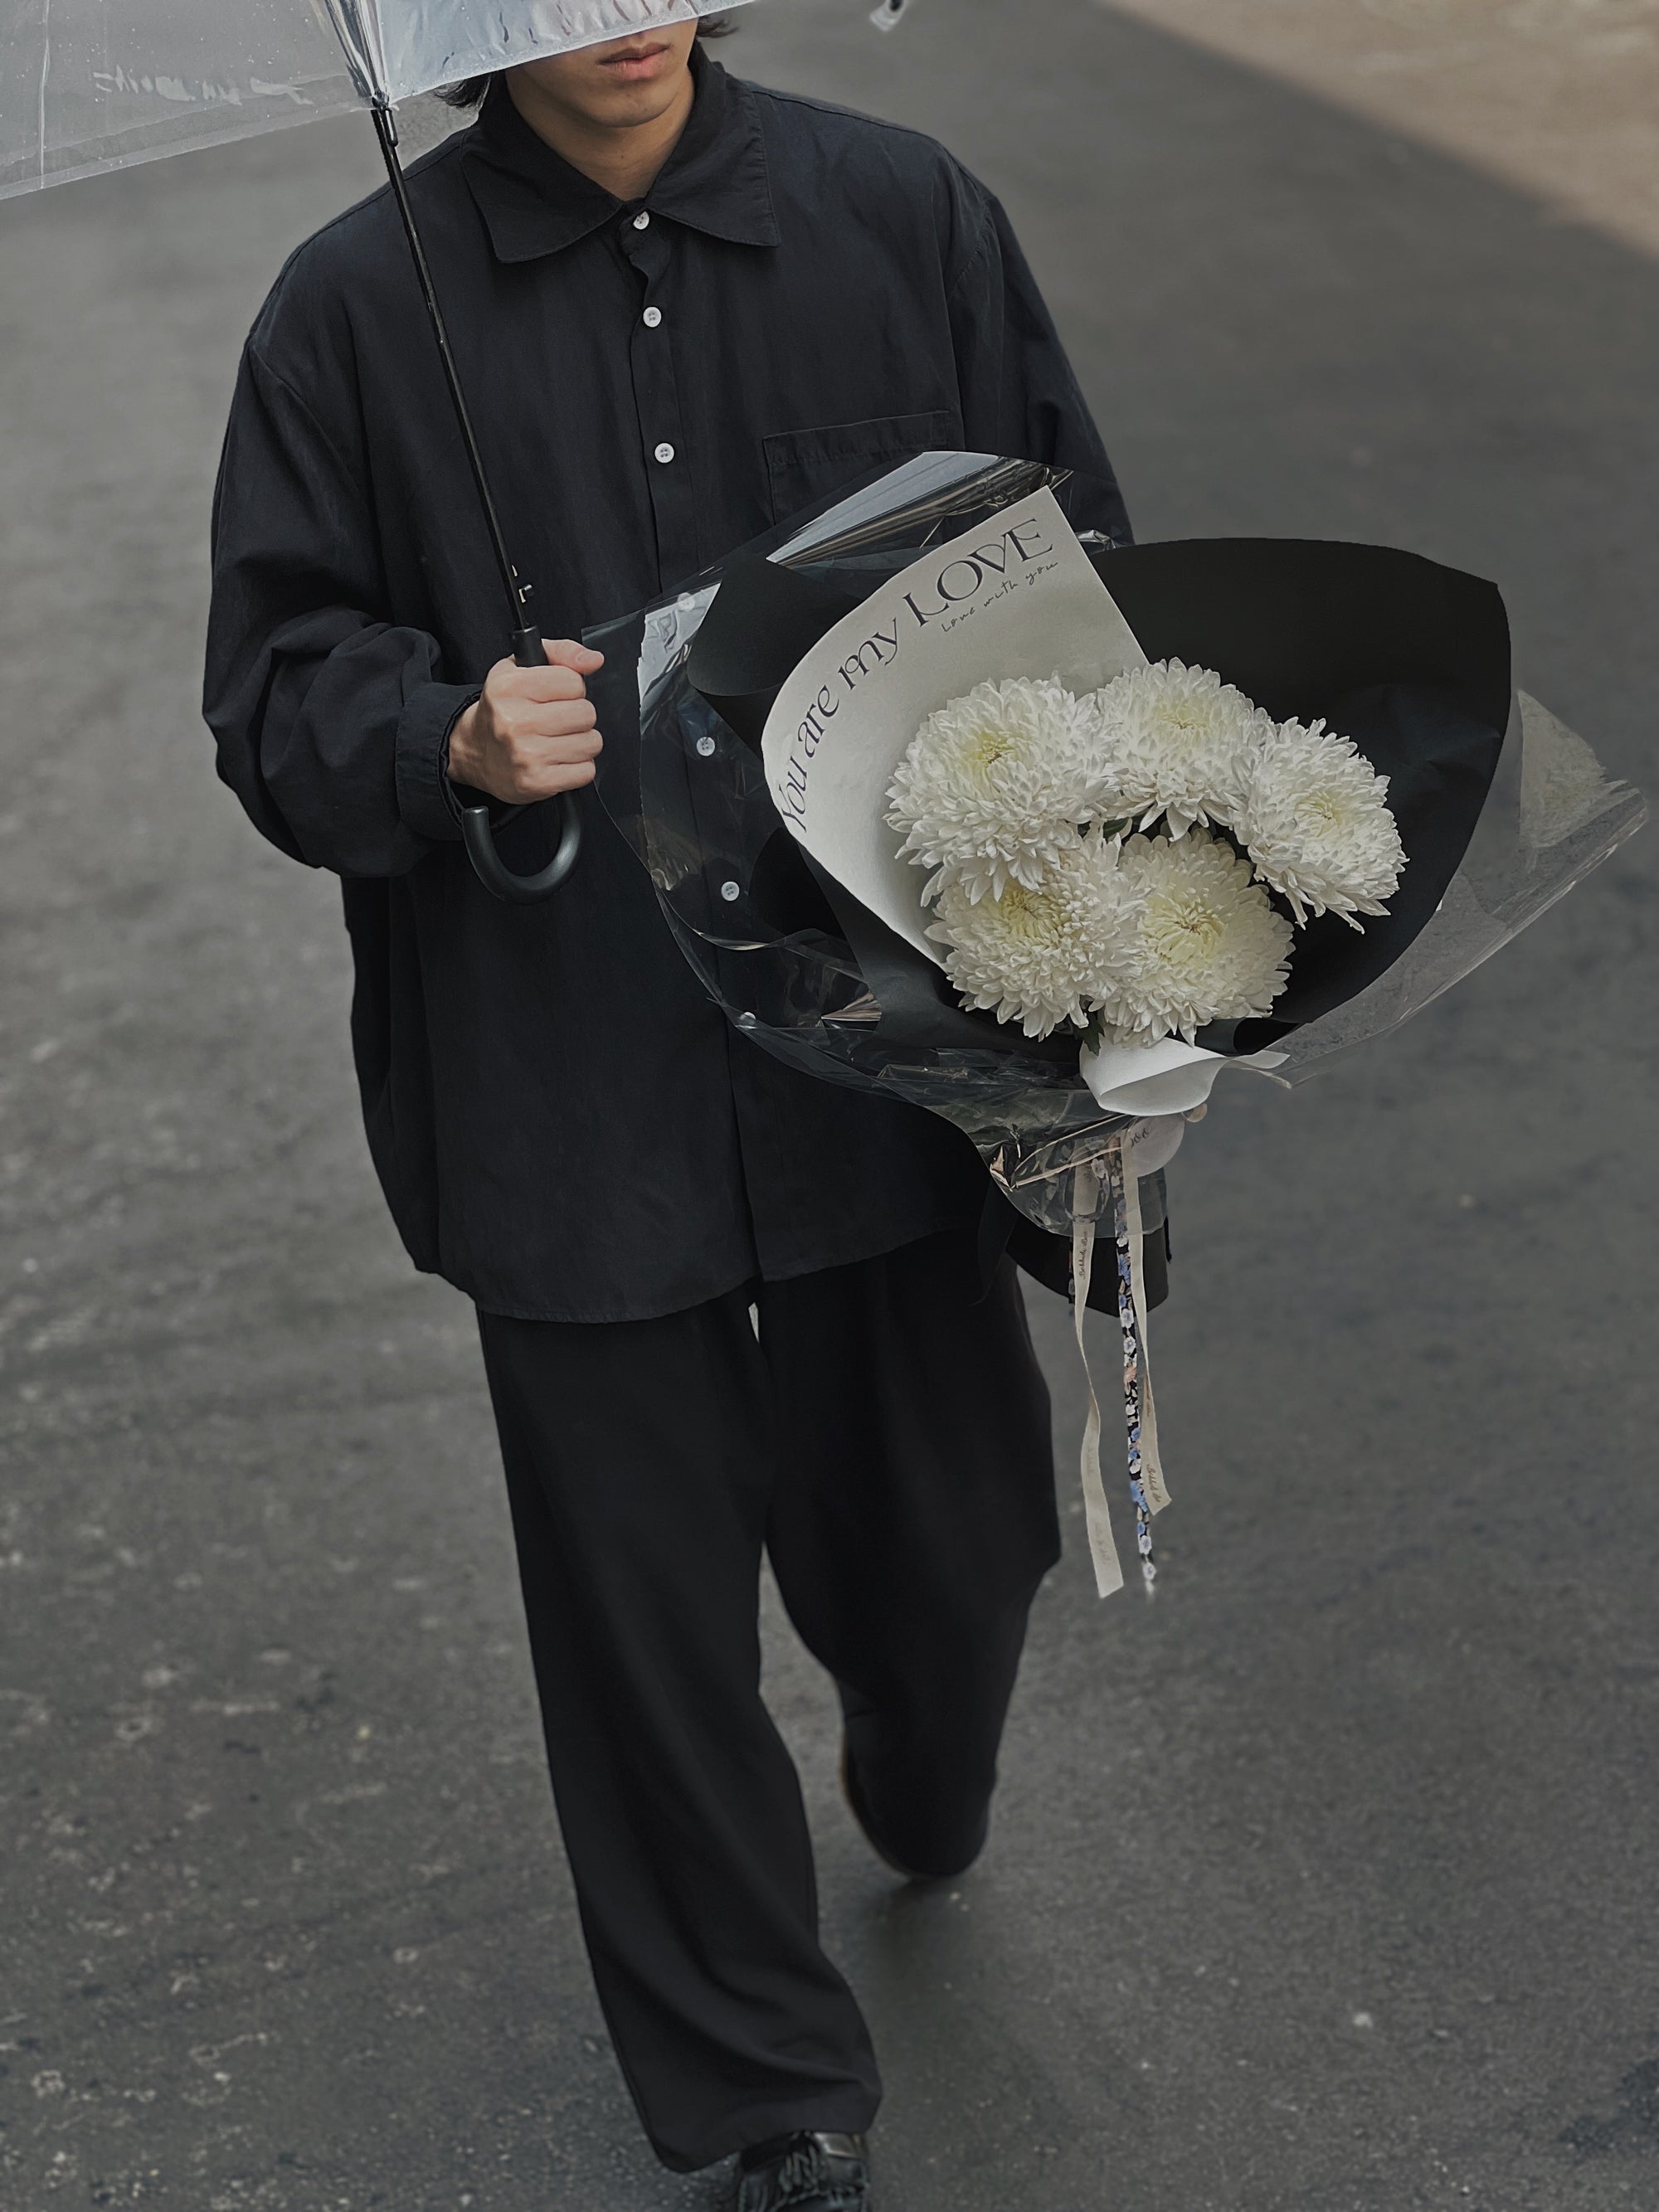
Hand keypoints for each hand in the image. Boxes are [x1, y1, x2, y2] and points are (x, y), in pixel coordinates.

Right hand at [446, 639, 604, 805]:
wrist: (474, 750)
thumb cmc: (502, 707)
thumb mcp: (520, 667)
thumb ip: (561, 653)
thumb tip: (593, 660)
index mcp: (509, 688)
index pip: (574, 682)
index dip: (571, 688)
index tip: (556, 696)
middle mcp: (515, 721)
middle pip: (586, 713)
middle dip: (578, 716)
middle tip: (557, 720)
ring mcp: (526, 755)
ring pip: (591, 743)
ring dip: (581, 742)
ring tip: (557, 740)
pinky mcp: (537, 782)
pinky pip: (586, 771)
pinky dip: (578, 767)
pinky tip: (557, 760)